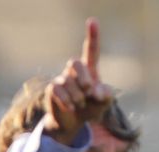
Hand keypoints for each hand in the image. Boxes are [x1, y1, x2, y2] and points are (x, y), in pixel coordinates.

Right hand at [42, 19, 113, 144]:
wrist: (73, 123)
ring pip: (67, 81)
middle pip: (75, 63)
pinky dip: (67, 101)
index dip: (92, 35)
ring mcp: (62, 79)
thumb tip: (95, 91)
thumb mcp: (104, 102)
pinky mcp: (52, 90)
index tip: (92, 21)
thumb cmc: (91, 108)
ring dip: (77, 96)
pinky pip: (58, 90)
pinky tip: (72, 108)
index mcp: (89, 70)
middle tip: (88, 91)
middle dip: (83, 77)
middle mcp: (74, 72)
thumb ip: (106, 95)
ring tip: (80, 105)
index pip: (91, 50)